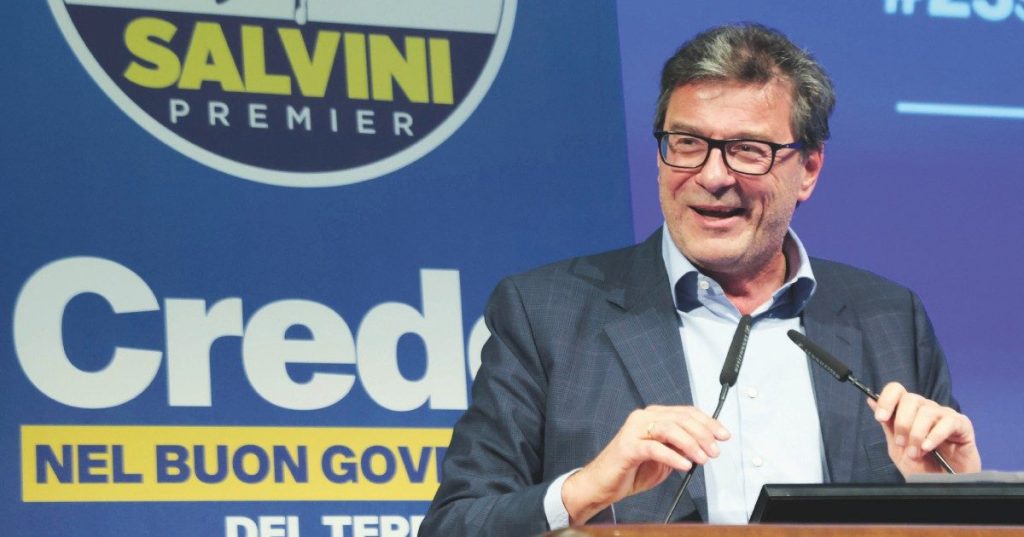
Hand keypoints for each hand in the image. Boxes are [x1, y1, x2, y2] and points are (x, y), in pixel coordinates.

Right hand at [561, 405, 729, 523]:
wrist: (602, 483)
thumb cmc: (631, 469)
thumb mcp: (664, 458)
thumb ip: (680, 448)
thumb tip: (705, 445)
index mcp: (653, 417)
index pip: (686, 412)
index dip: (708, 422)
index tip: (723, 435)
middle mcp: (643, 418)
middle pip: (680, 418)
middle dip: (703, 434)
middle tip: (714, 450)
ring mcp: (633, 431)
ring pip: (669, 429)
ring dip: (690, 443)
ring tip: (702, 458)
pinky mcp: (627, 447)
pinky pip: (654, 448)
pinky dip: (672, 457)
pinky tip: (684, 465)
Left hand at [868, 382, 980, 474]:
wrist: (942, 483)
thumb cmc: (921, 465)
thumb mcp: (897, 447)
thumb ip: (887, 425)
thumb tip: (871, 400)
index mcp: (908, 410)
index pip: (896, 390)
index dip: (887, 400)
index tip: (880, 418)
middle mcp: (926, 408)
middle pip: (910, 399)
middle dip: (902, 423)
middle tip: (902, 443)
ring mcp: (945, 415)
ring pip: (927, 412)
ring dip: (917, 434)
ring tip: (916, 453)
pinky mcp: (962, 424)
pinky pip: (948, 422)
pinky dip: (934, 435)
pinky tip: (928, 447)